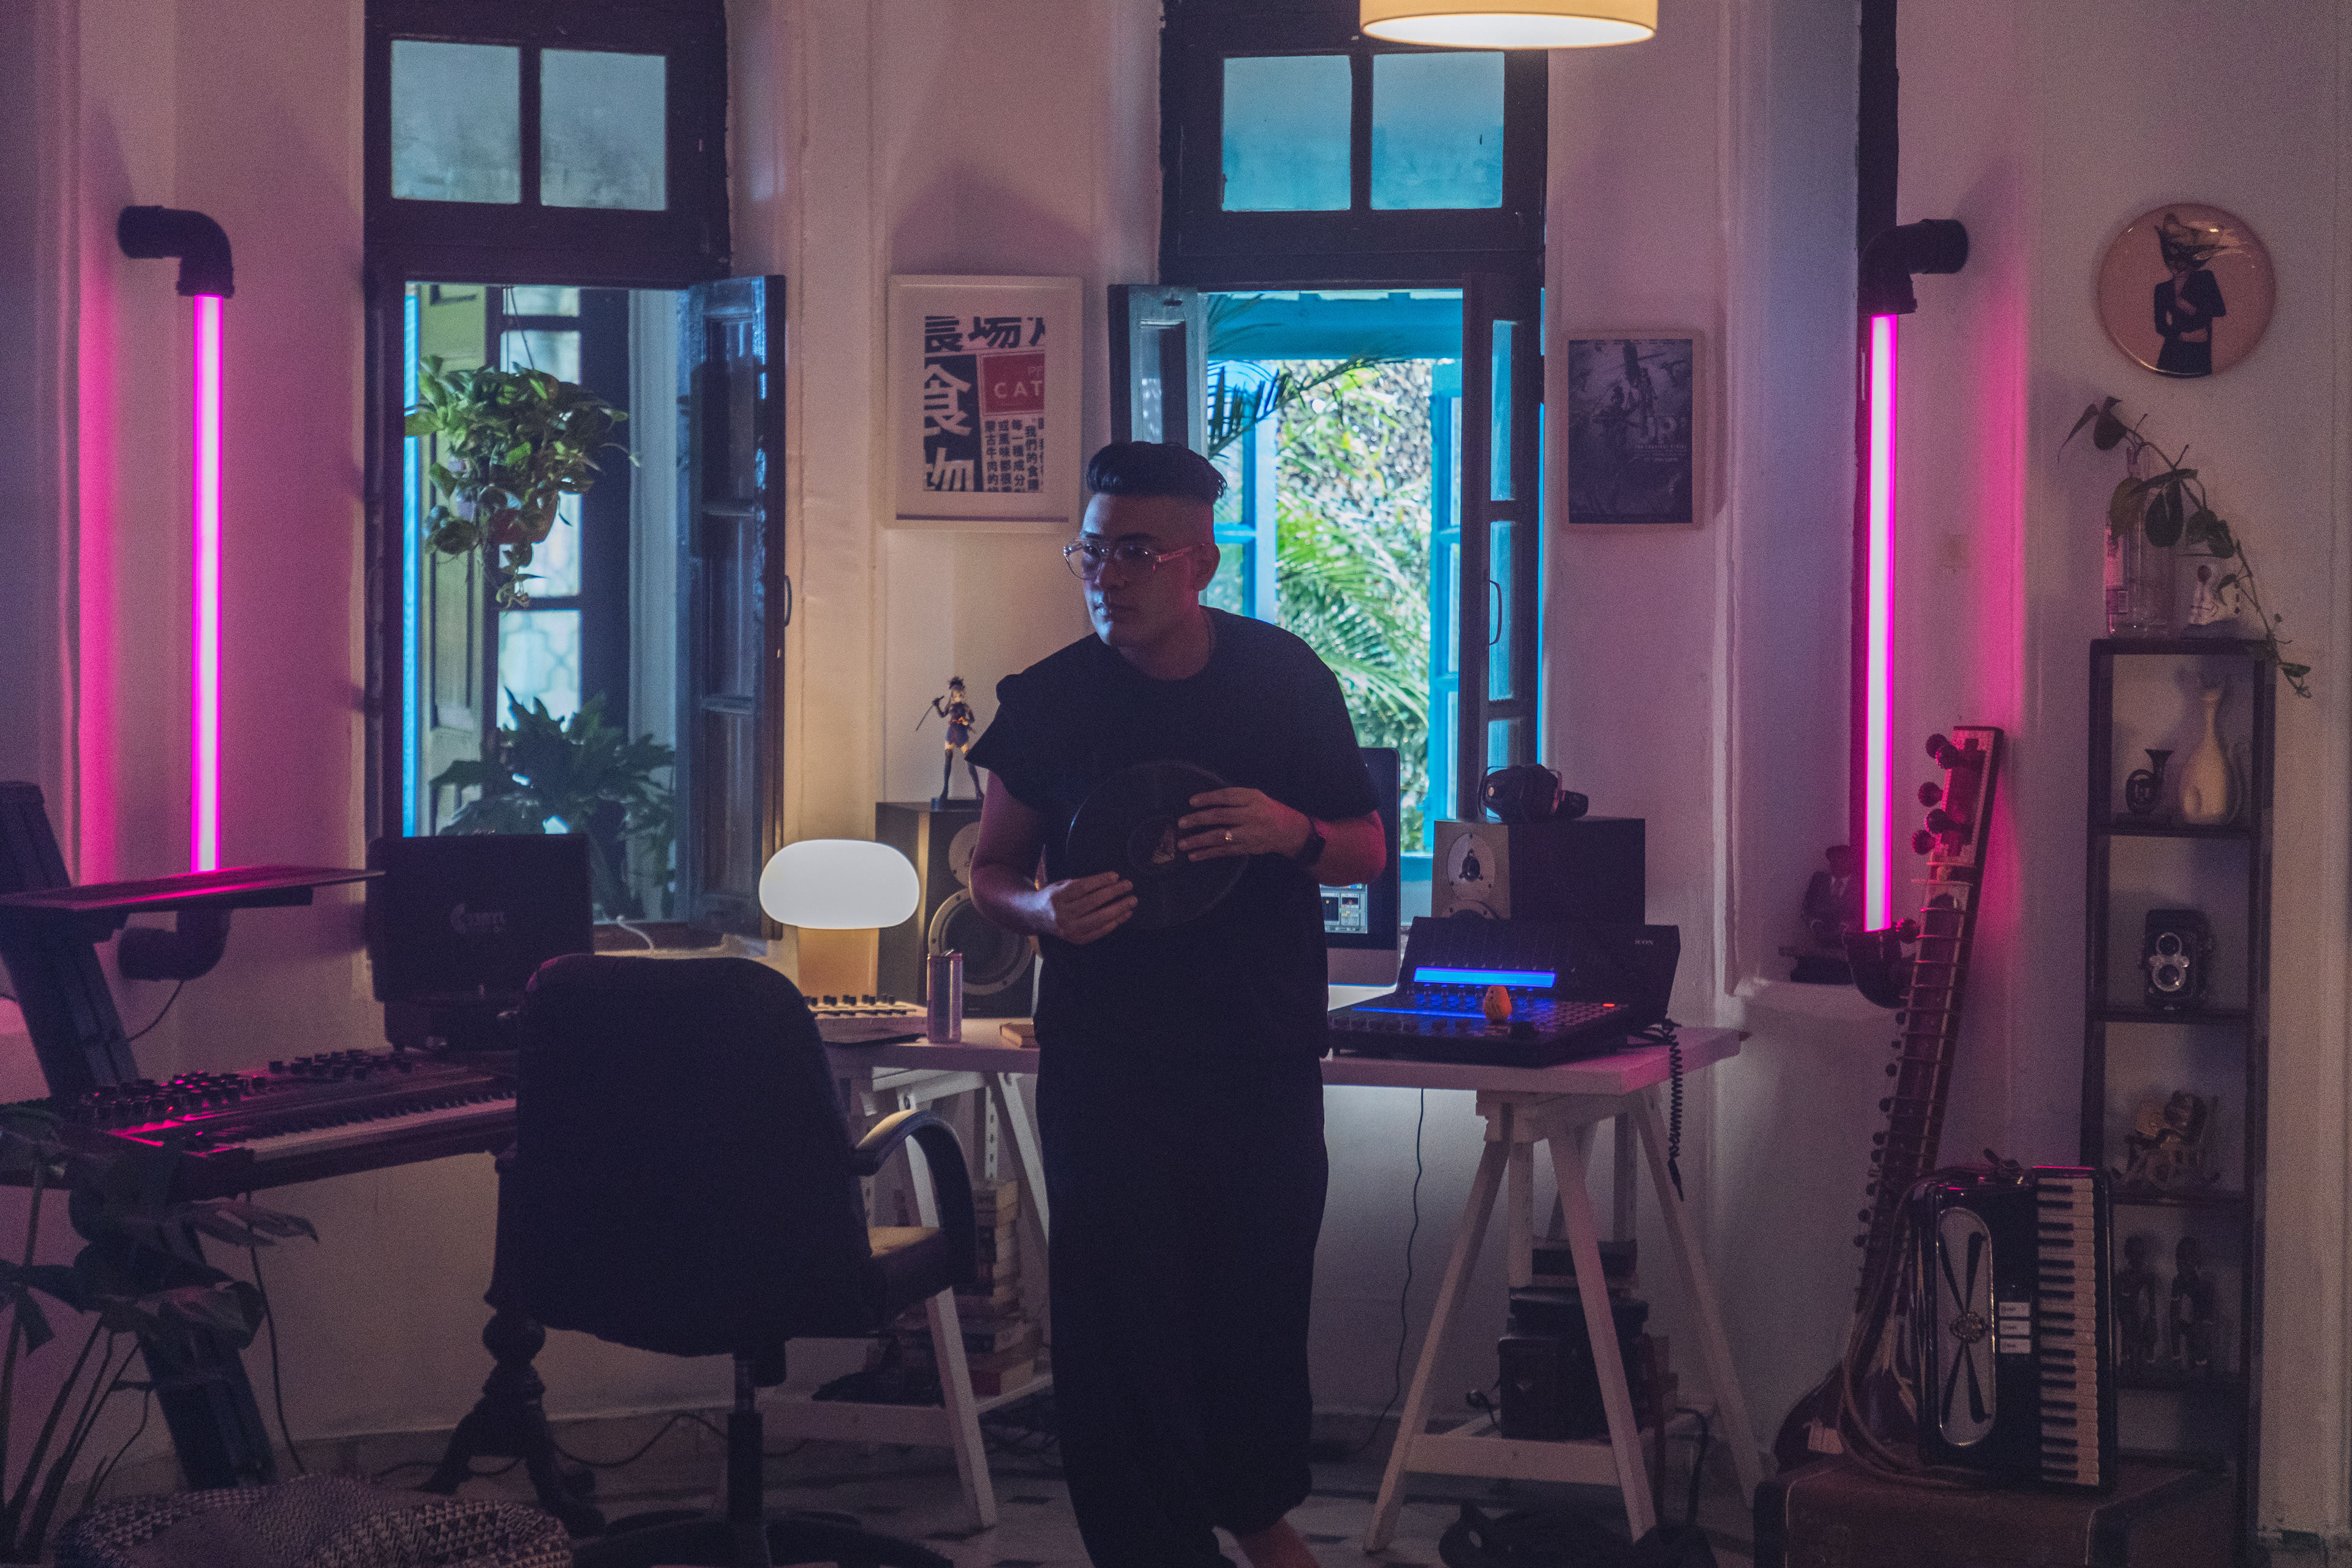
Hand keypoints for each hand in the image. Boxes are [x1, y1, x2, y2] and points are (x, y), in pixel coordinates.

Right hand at [1039, 871, 1135, 943]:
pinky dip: (1113, 923)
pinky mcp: (1075, 939)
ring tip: (1131, 901)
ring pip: (1099, 918)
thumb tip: (1110, 881)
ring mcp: (1069, 929)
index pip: (1083, 887)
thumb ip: (1081, 884)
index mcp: (1057, 897)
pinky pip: (1099, 931)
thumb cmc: (1053, 897)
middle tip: (1129, 886)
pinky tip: (1123, 915)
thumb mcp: (1061, 885)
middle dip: (1114, 893)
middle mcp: (1062, 914)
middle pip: (1093, 902)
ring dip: (1118, 909)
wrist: (1034, 916)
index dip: (1100, 881)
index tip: (1116, 876)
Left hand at [1176, 787, 1305, 860]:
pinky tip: (1194, 856)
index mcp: (1253, 799)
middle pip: (1221, 816)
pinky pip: (1224, 852)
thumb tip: (1206, 799)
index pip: (1228, 796)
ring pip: (1221, 837)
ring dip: (1199, 841)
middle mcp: (1251, 816)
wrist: (1288, 831)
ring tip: (1182, 844)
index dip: (1209, 798)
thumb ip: (1236, 797)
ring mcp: (1249, 834)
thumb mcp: (1256, 797)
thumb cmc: (1267, 810)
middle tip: (1181, 823)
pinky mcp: (1246, 849)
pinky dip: (1208, 854)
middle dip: (1199, 820)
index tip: (1192, 801)